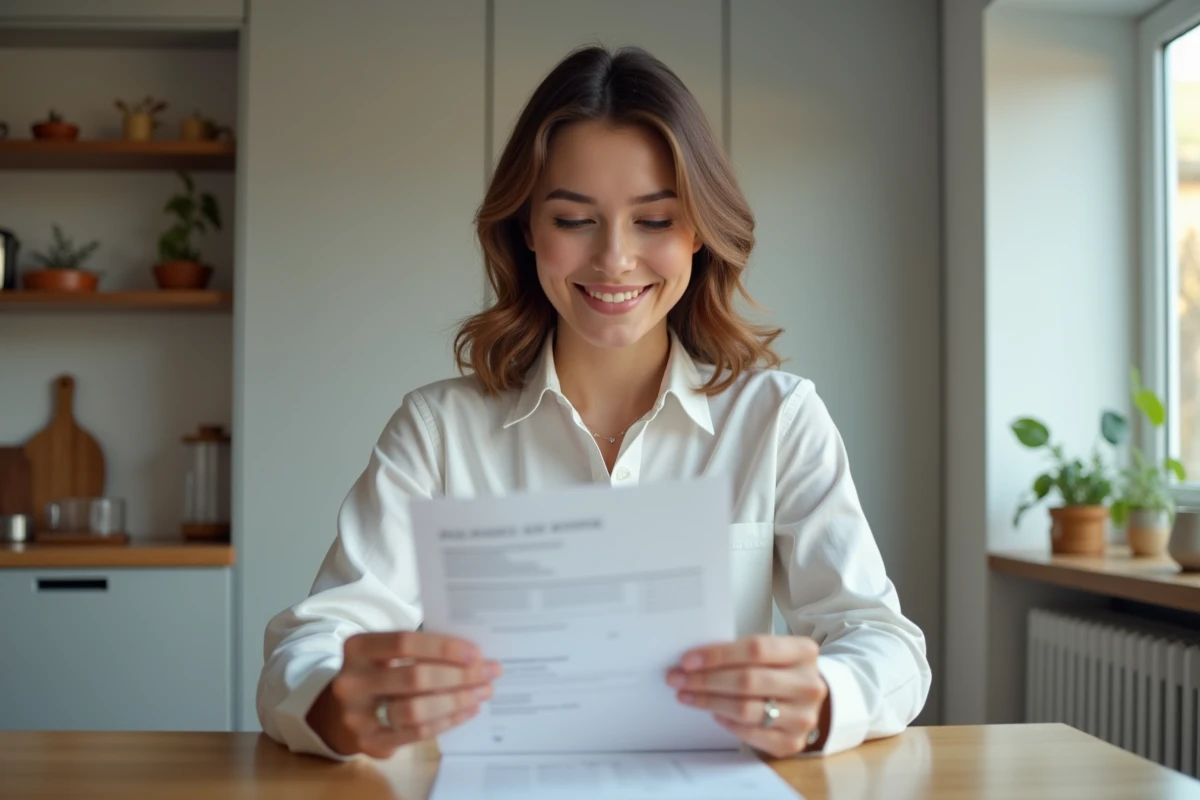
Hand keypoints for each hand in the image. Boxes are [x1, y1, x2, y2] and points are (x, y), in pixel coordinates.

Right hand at [307, 631, 500, 757]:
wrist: (339, 712)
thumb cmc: (376, 673)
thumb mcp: (384, 653)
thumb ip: (418, 649)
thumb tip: (472, 654)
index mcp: (357, 648)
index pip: (404, 641)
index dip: (442, 647)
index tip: (475, 652)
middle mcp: (351, 681)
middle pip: (414, 676)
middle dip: (459, 675)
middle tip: (490, 672)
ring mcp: (357, 715)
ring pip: (416, 709)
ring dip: (457, 700)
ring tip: (482, 692)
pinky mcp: (369, 742)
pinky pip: (416, 732)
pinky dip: (447, 720)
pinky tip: (467, 710)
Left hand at [666, 634, 827, 758]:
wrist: (808, 700)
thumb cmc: (781, 670)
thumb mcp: (772, 653)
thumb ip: (742, 652)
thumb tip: (694, 659)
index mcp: (804, 652)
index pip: (756, 649)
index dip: (718, 654)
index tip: (688, 660)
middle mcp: (808, 685)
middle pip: (747, 680)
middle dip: (706, 679)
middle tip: (677, 678)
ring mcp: (803, 716)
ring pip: (745, 709)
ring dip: (709, 701)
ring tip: (686, 695)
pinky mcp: (792, 742)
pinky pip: (750, 733)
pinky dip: (727, 723)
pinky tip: (714, 713)